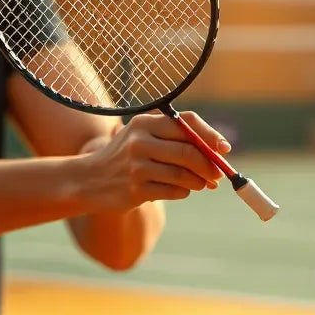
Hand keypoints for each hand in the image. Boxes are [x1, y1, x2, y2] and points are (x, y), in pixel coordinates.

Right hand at [79, 110, 231, 213]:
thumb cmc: (126, 157)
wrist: (89, 180)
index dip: (211, 135)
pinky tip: (181, 190)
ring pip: (183, 174)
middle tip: (219, 174)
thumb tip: (219, 149)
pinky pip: (174, 191)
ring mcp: (137, 167)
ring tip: (202, 184)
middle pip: (189, 151)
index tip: (225, 148)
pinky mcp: (136, 189)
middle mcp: (140, 141)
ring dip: (199, 181)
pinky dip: (184, 192)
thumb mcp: (143, 138)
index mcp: (145, 123)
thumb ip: (176, 139)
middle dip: (210, 164)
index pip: (187, 124)